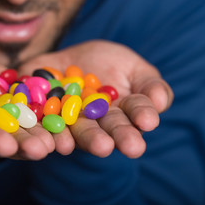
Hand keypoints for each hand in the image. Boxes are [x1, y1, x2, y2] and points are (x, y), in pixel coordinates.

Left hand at [18, 40, 173, 157]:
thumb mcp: (135, 69)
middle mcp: (95, 124)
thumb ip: (150, 85)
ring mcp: (69, 120)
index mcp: (122, 115)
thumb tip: (161, 101)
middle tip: (115, 146)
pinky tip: (53, 139)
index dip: (141, 116)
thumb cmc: (112, 64)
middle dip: (107, 138)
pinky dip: (46, 130)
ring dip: (76, 140)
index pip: (134, 115)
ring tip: (78, 146)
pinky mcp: (44, 113)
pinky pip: (43, 122)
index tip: (148, 121)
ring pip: (72, 132)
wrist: (74, 58)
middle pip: (102, 131)